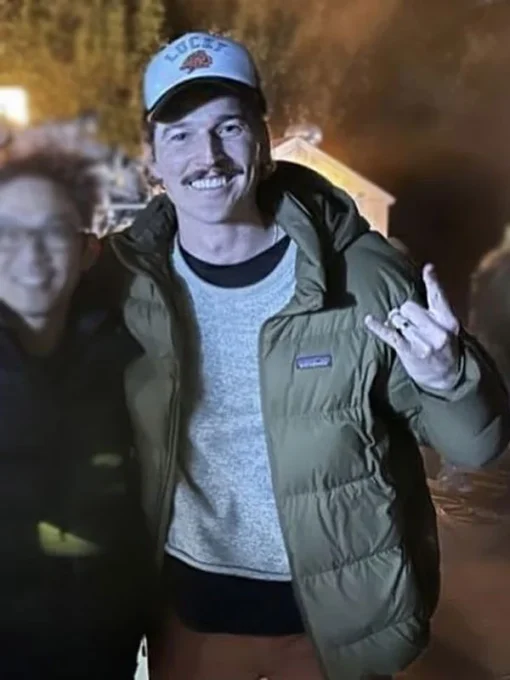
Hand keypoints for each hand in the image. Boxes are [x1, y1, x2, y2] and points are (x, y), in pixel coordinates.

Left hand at [365, 264, 460, 390]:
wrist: (446, 377)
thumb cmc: (443, 347)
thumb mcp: (447, 328)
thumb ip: (436, 308)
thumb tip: (427, 273)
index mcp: (449, 321)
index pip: (439, 297)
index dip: (432, 282)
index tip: (428, 268)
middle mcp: (437, 331)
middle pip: (409, 306)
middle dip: (405, 313)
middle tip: (410, 323)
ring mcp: (422, 342)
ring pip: (398, 319)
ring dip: (397, 324)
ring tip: (406, 334)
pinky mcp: (408, 351)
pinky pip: (389, 334)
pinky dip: (377, 326)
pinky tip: (369, 320)